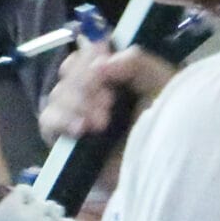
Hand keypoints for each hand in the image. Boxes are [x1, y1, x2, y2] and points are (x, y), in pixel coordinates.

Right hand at [39, 41, 176, 142]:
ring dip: (77, 103)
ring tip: (102, 123)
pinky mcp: (66, 140)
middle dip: (86, 82)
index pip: (91, 50)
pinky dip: (61, 120)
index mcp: (118, 73)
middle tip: (109, 101)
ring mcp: (79, 115)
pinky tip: (80, 129)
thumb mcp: (162, 85)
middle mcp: (95, 90)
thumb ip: (136, 62)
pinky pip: (49, 120)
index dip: (91, 54)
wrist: (162, 170)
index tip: (103, 62)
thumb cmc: (170, 126)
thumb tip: (101, 64)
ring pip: (58, 92)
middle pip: (70, 69)